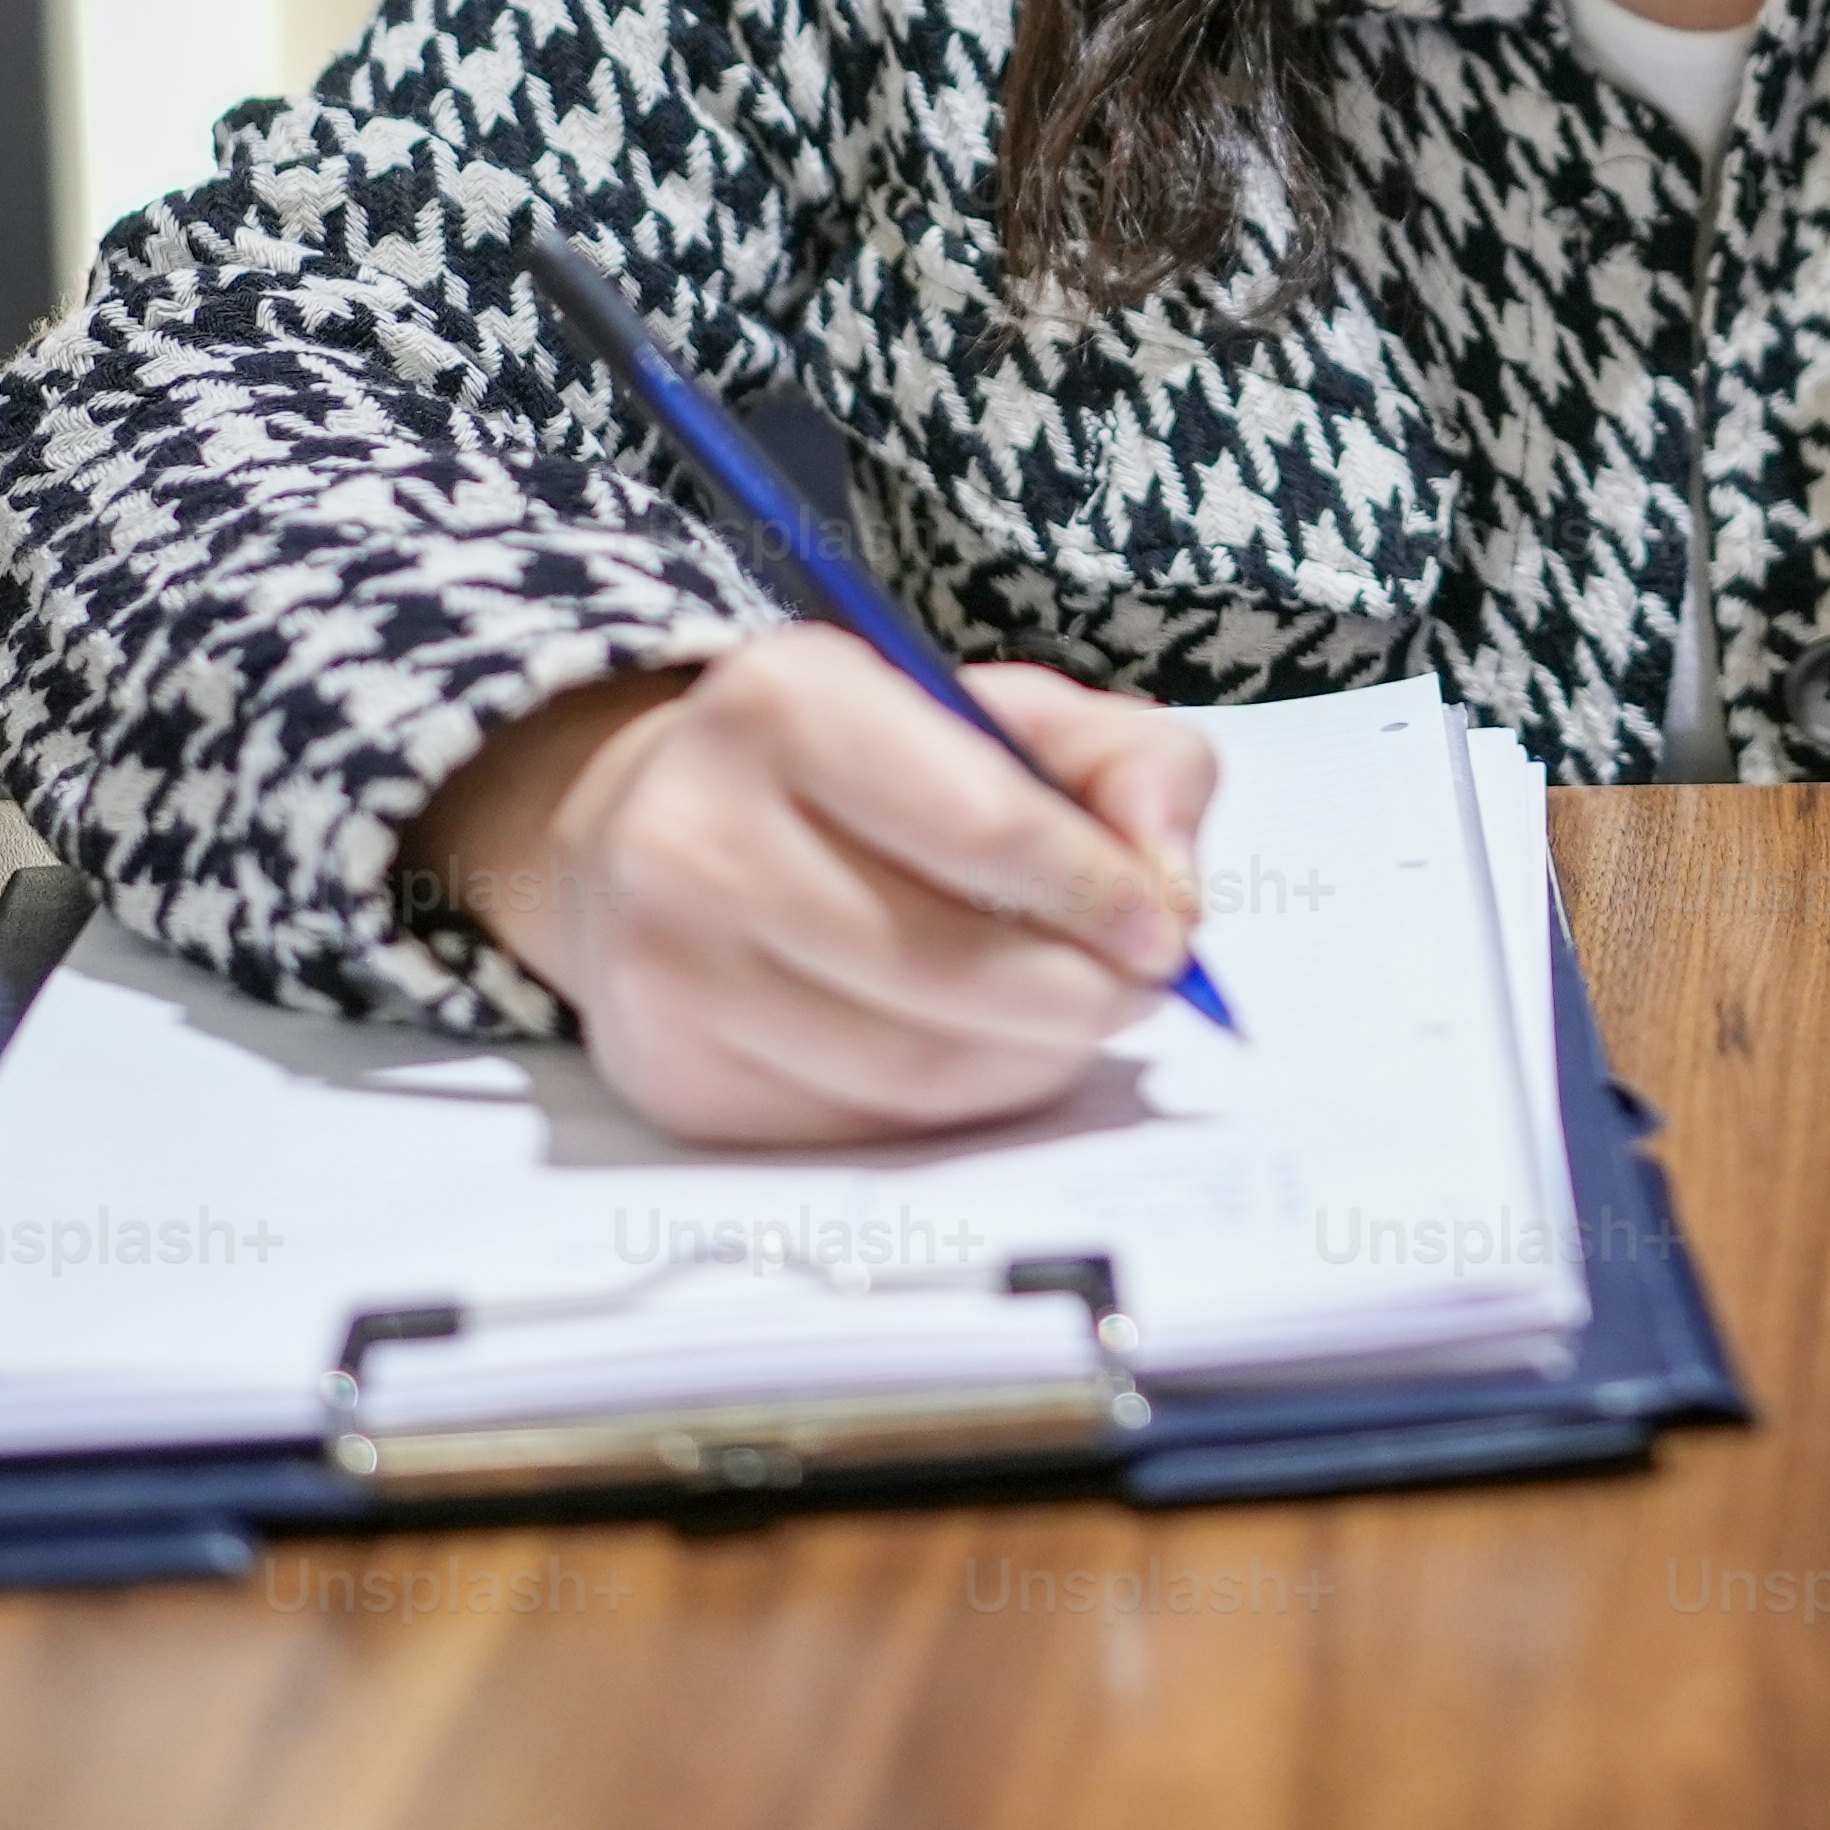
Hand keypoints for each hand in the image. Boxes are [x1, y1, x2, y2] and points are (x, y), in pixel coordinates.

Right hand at [406, 623, 1220, 1145]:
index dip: (1098, 892)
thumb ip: (1132, 761)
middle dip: (1082, 995)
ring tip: (1069, 1019)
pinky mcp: (672, 1074)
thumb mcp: (1005, 714)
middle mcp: (698, 832)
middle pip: (948, 967)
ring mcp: (670, 967)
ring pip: (911, 1070)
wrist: (655, 831)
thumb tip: (1174, 885)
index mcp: (788, 701)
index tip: (1168, 929)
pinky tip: (976, 1052)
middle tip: (1139, 991)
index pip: (982, 824)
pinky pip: (861, 1127)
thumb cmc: (865, 770)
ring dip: (1030, 1060)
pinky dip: (954, 1106)